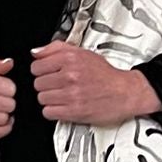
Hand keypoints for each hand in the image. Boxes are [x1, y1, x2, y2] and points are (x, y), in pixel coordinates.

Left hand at [30, 40, 160, 125]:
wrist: (125, 92)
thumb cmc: (106, 75)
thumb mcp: (83, 52)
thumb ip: (56, 48)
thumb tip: (36, 52)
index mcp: (70, 59)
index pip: (36, 66)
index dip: (41, 71)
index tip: (47, 73)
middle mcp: (70, 76)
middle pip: (38, 83)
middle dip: (46, 85)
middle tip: (57, 85)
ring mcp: (72, 94)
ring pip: (42, 98)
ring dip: (49, 98)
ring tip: (61, 96)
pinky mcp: (74, 111)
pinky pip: (48, 112)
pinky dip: (53, 111)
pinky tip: (62, 106)